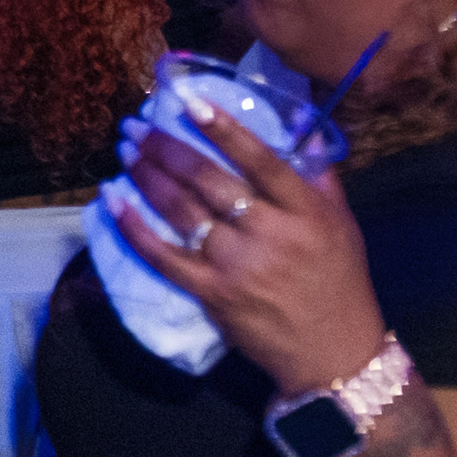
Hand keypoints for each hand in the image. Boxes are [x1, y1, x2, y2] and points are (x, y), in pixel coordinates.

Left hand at [116, 106, 388, 396]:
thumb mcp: (343, 225)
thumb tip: (297, 126)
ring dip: (147, 176)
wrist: (335, 356)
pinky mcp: (213, 294)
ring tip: (126, 151)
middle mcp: (271, 235)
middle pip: (209, 181)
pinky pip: (163, 256)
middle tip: (136, 125)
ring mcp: (238, 266)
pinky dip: (134, 226)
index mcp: (305, 212)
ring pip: (182, 211)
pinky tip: (113, 200)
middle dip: (166, 147)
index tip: (189, 101)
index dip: (224, 129)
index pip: (261, 160)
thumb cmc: (339, 283)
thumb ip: (318, 176)